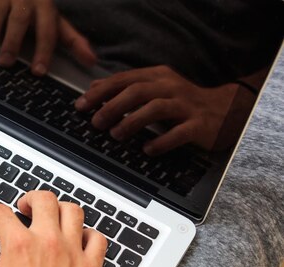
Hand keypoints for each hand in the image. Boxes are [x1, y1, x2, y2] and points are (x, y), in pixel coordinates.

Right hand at [0, 0, 96, 74]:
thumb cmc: (33, 4)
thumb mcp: (54, 18)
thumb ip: (71, 39)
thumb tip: (92, 61)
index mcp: (43, 6)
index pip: (47, 29)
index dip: (44, 50)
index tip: (38, 71)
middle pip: (19, 20)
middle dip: (13, 41)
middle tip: (6, 62)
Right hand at [0, 191, 106, 266]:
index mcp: (18, 247)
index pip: (1, 212)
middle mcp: (47, 244)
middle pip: (42, 200)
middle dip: (29, 199)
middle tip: (23, 207)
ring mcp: (72, 254)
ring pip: (72, 212)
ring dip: (59, 209)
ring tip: (51, 216)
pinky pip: (97, 238)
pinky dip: (88, 234)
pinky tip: (79, 239)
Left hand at [76, 65, 238, 154]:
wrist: (227, 109)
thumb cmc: (183, 101)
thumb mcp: (154, 88)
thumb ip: (125, 87)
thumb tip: (94, 87)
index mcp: (157, 77)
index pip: (124, 80)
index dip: (100, 92)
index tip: (81, 105)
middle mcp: (171, 88)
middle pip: (138, 91)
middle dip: (112, 106)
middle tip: (95, 122)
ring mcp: (186, 106)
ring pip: (156, 108)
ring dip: (132, 121)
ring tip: (116, 134)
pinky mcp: (199, 125)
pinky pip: (179, 133)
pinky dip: (161, 141)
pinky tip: (147, 149)